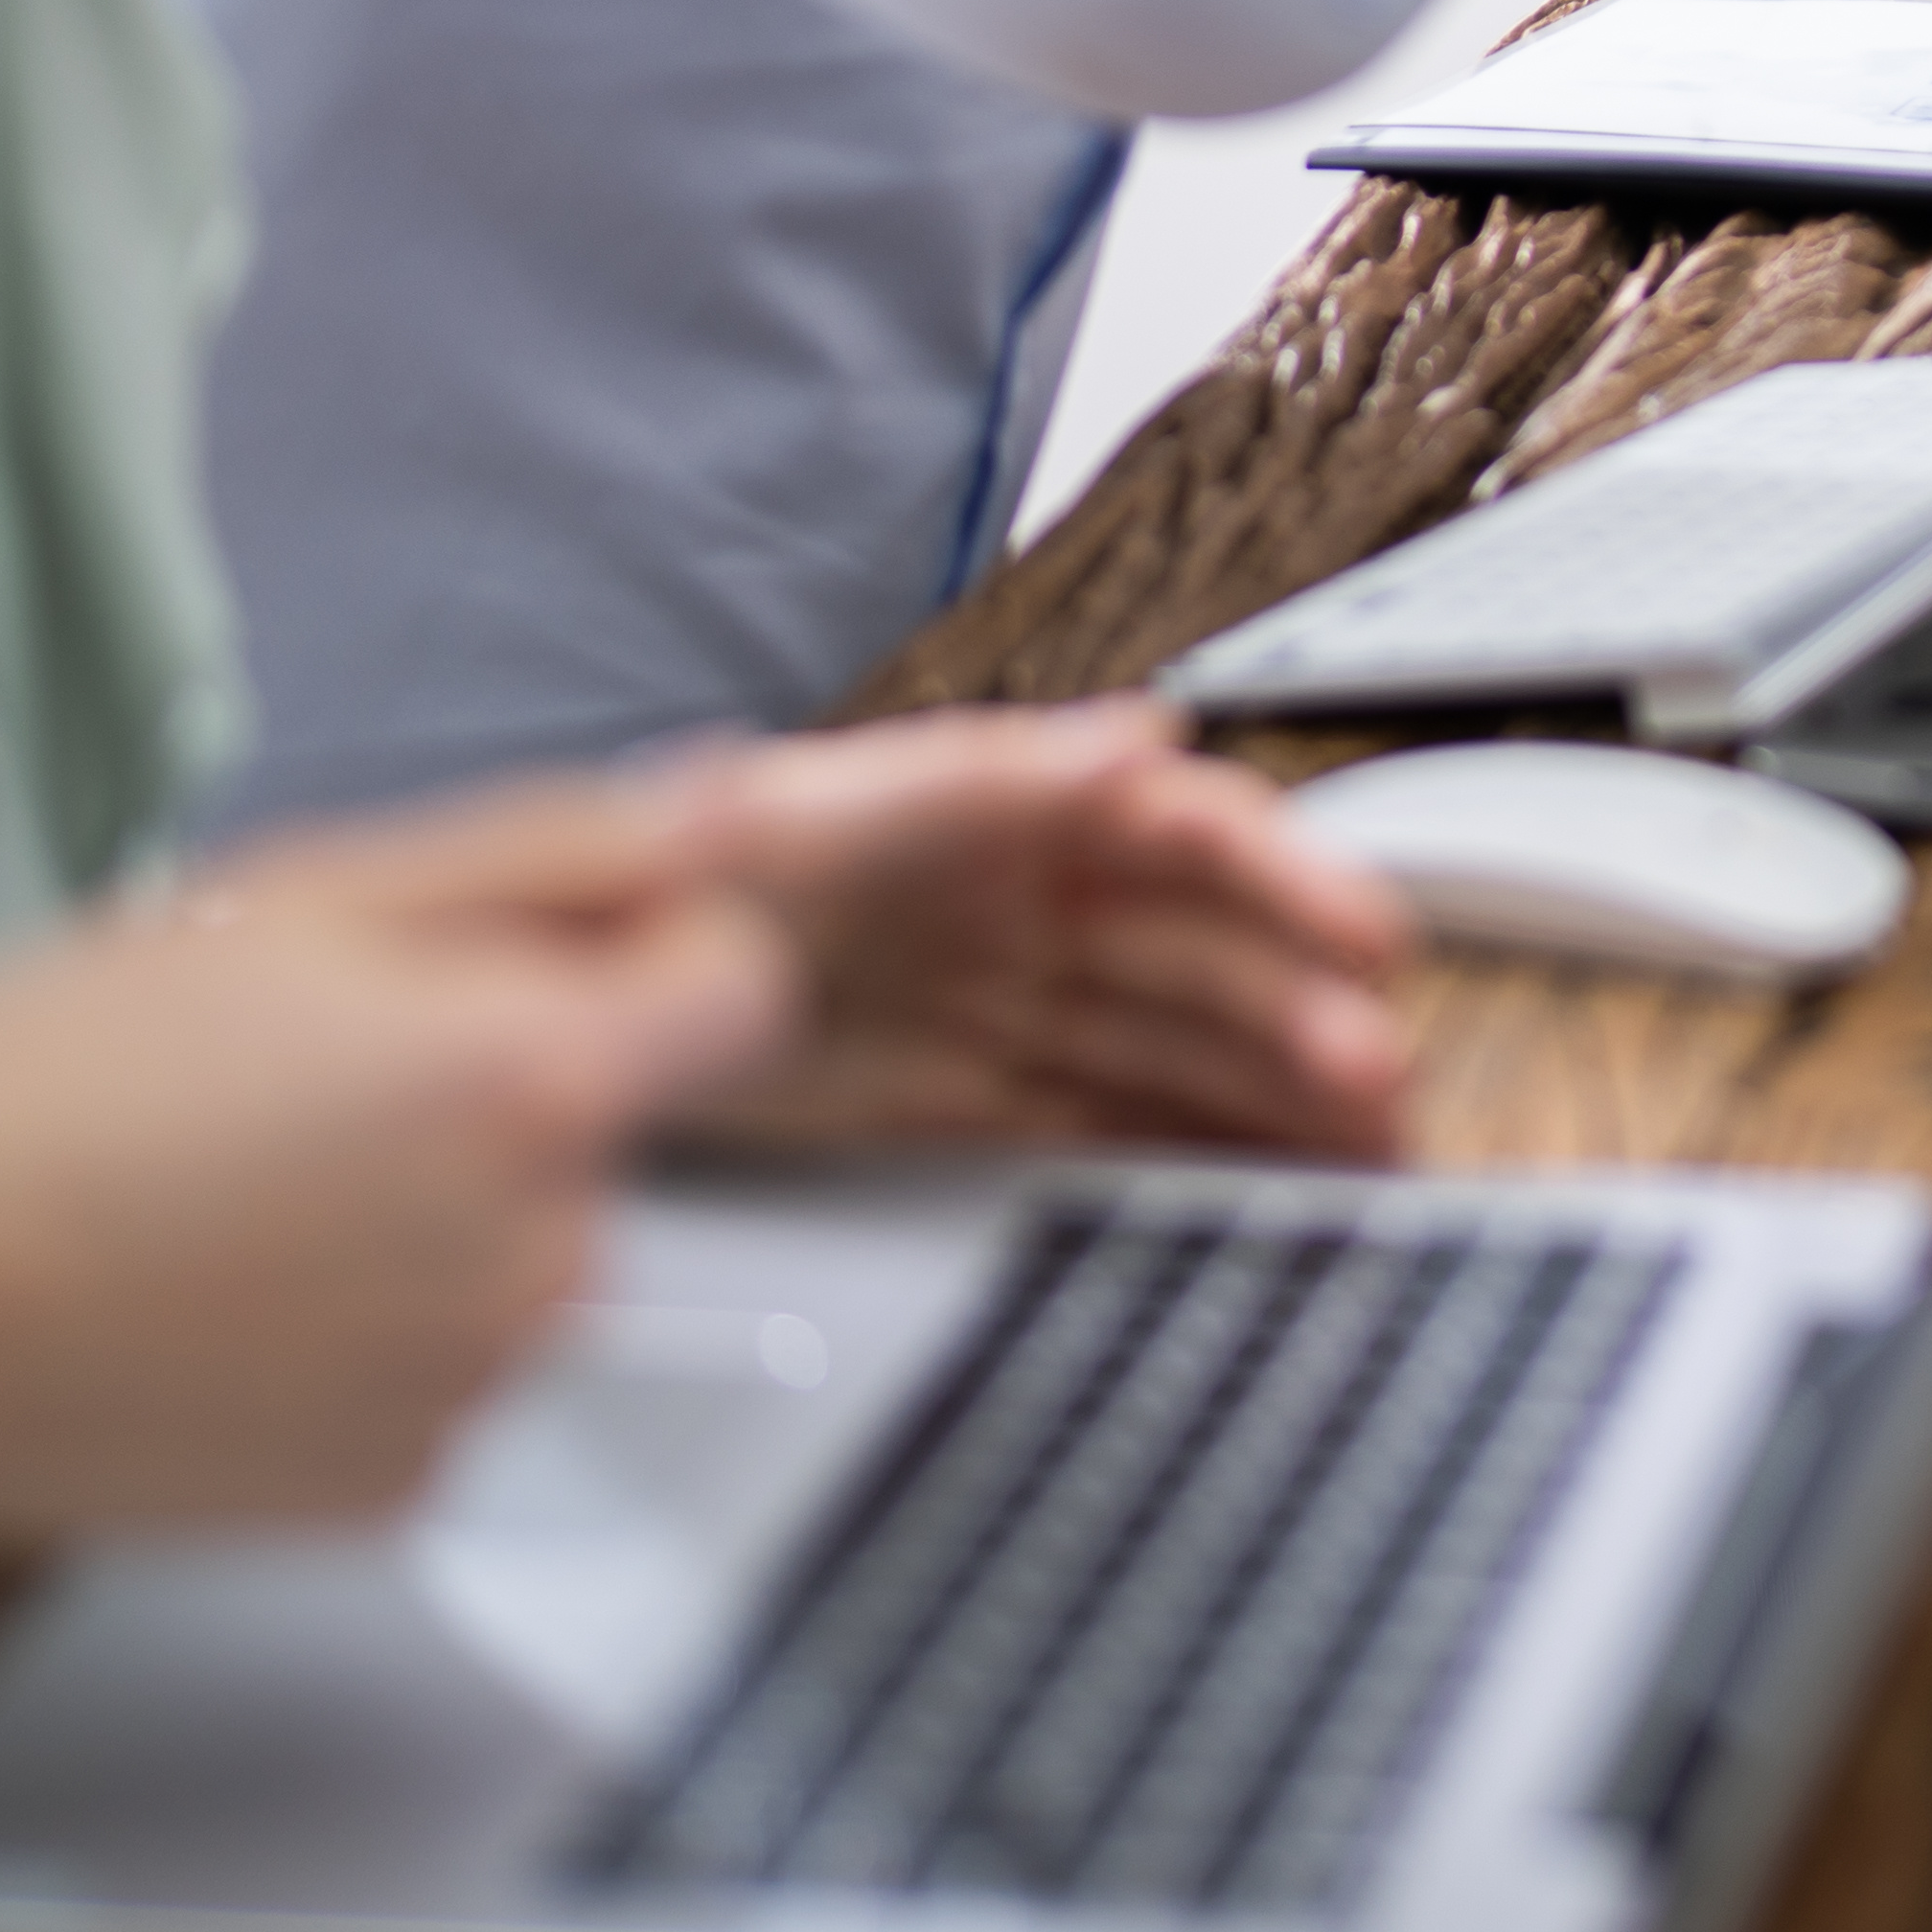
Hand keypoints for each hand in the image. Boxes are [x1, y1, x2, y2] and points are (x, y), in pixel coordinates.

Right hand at [0, 775, 798, 1567]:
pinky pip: (435, 1363)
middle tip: (289, 1068)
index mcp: (528, 1083)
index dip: (646, 946)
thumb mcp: (292, 903)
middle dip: (496, 1076)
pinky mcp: (396, 1487)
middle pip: (605, 1121)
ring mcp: (472, 1387)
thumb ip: (545, 856)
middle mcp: (540, 1254)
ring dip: (420, 1203)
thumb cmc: (20, 1098)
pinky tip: (208, 1293)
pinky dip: (356, 1325)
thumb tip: (722, 816)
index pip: (743, 987)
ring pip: (515, 1242)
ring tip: (218, 1184)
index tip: (523, 949)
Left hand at [666, 705, 1419, 1163]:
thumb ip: (971, 779)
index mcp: (1011, 817)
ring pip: (1178, 1054)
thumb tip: (1131, 741)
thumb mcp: (806, 810)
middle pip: (1203, 960)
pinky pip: (1108, 1130)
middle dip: (1301, 1019)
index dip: (1288, 881)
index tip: (1367, 936)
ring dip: (1277, 1100)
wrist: (554, 1000)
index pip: (1185, 837)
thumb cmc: (672, 870)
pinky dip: (1191, 1161)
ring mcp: (1008, 1009)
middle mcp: (1030, 907)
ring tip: (1367, 1155)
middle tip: (1376, 1085)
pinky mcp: (968, 1105)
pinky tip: (1263, 1190)